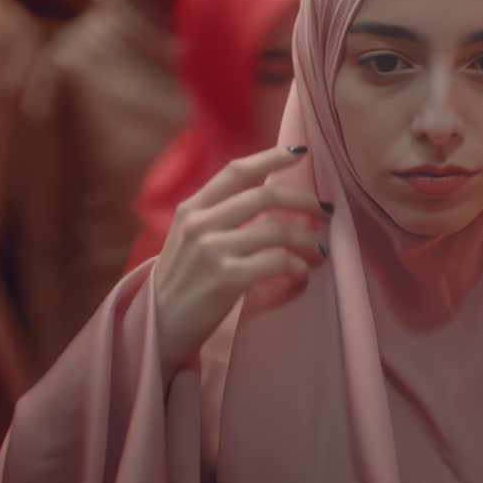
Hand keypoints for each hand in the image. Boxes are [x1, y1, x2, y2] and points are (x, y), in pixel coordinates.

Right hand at [152, 146, 329, 377]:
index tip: (300, 153)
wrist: (157, 328)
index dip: (271, 158)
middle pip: (265, 196)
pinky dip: (298, 266)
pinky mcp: (226, 278)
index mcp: (191, 209)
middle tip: (325, 212)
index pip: (236, 171)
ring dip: (308, 239)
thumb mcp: (187, 239)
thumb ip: (217, 214)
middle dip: (303, 201)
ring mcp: (212, 250)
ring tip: (320, 250)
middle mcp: (200, 224)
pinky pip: (277, 262)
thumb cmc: (180, 283)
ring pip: (277, 230)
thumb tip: (265, 187)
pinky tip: (302, 273)